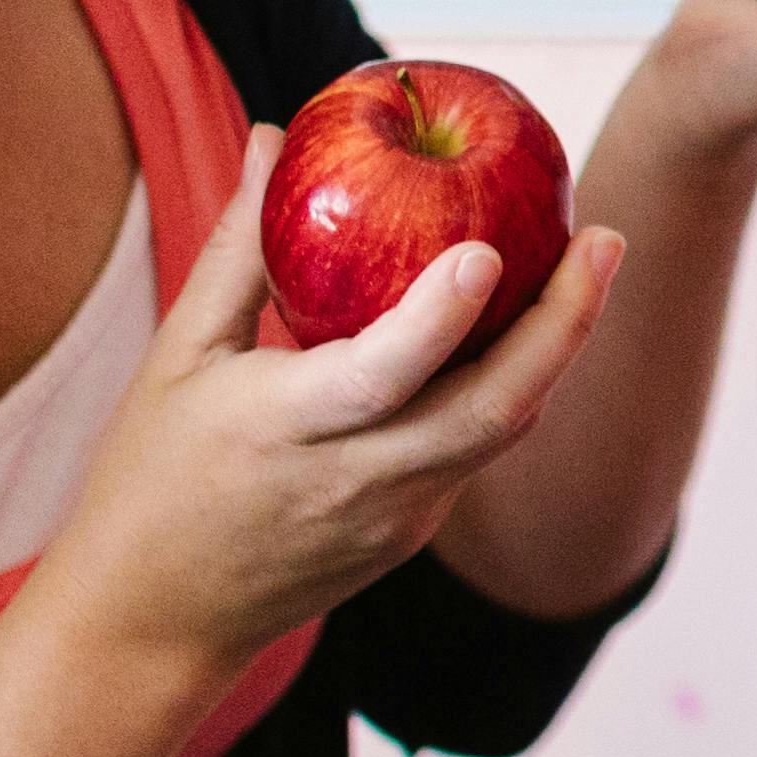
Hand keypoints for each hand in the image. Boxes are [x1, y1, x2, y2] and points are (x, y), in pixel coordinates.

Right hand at [36, 129, 624, 668]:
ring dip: (555, 352)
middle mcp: (355, 481)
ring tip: (589, 266)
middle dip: (564, 325)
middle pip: (492, 411)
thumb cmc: (150, 475)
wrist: (155, 621)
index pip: (382, 377)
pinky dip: (511, 387)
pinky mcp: (412, 535)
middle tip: (606, 240)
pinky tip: (531, 326)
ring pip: (502, 431)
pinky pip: (477, 451)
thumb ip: (237, 247)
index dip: (439, 318)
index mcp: (283, 429)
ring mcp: (395, 517)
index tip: (488, 250)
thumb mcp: (178, 356)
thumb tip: (276, 135)